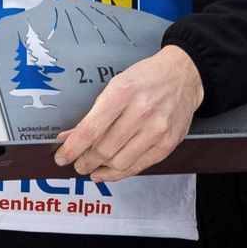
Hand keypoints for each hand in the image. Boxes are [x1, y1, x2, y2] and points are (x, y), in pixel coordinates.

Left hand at [54, 43, 204, 181]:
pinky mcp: (167, 143)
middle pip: (102, 151)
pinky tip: (109, 170)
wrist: (184, 74)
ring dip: (100, 169)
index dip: (71, 149)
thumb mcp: (116, 86)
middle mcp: (141, 111)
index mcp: (122, 93)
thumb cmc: (147, 78)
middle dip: (84, 162)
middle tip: (79, 163)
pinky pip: (137, 167)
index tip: (62, 158)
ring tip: (94, 166)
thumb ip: (93, 114)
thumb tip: (68, 137)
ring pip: (118, 163)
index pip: (89, 130)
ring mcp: (156, 129)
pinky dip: (119, 173)